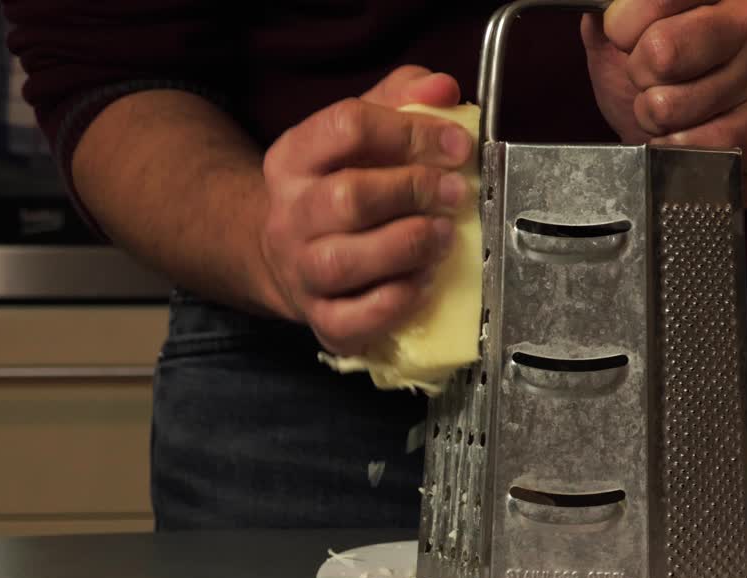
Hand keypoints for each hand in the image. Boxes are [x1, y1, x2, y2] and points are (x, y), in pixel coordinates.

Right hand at [259, 66, 473, 355]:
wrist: (289, 257)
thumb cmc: (340, 186)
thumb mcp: (361, 133)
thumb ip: (402, 101)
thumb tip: (443, 89)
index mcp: (295, 157)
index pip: (347, 127)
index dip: (411, 133)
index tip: (457, 146)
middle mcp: (290, 214)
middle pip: (347, 197)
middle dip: (413, 191)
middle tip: (456, 194)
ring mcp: (300, 271)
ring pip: (344, 262)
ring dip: (407, 247)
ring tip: (445, 237)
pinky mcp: (320, 320)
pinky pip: (353, 320)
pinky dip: (396, 303)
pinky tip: (424, 282)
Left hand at [582, 0, 746, 204]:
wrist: (715, 126)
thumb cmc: (670, 74)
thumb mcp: (632, 33)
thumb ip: (615, 14)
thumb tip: (598, 12)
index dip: (621, 27)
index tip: (624, 37)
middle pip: (661, 51)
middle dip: (638, 74)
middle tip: (649, 80)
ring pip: (667, 107)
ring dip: (652, 118)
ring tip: (670, 112)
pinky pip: (687, 146)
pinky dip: (668, 149)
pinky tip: (682, 137)